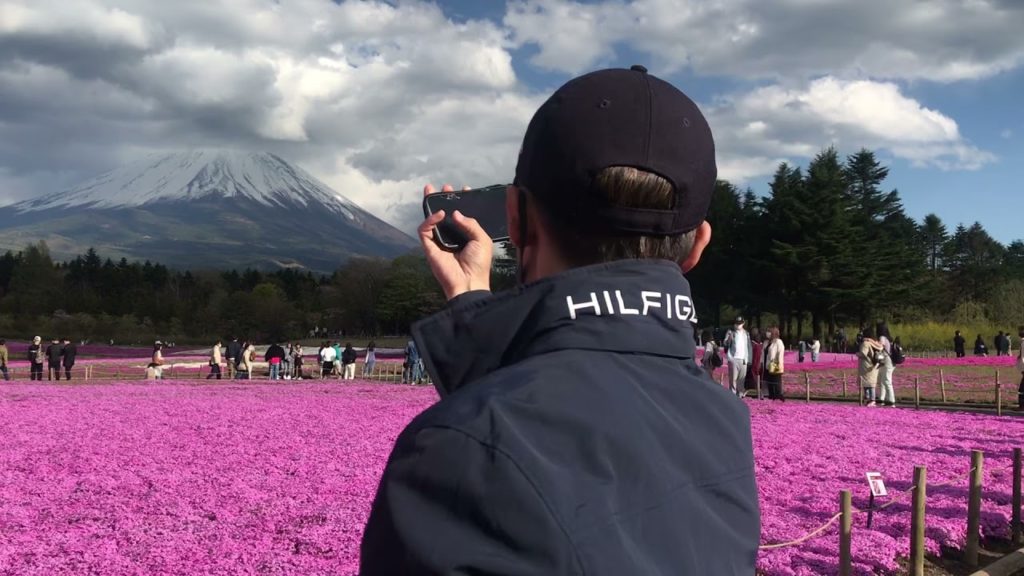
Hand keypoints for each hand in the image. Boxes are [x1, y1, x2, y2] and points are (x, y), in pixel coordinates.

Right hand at [419, 184, 492, 299]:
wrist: (468, 282)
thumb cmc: (479, 264)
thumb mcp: (482, 240)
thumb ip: (471, 223)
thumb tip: (456, 213)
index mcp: (464, 235)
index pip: (460, 216)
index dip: (461, 202)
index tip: (465, 190)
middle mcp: (451, 236)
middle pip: (442, 214)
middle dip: (442, 199)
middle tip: (444, 187)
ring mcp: (439, 241)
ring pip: (430, 219)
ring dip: (431, 204)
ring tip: (433, 191)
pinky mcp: (429, 247)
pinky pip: (424, 230)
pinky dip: (430, 220)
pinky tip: (439, 214)